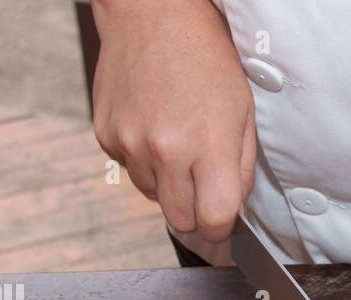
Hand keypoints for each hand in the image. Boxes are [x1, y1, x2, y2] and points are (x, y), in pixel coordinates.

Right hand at [91, 0, 254, 241]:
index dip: (221, 227)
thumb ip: (241, 167)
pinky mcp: (106, 135)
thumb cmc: (205, 57)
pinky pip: (129, 170)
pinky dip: (143, 159)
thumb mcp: (243, 111)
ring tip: (177, 140)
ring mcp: (131, 143)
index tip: (222, 220)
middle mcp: (166, 149)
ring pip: (153, 196)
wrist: (153, 15)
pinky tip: (153, 126)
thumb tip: (233, 208)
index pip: (213, 220)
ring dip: (167, 182)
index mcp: (208, 144)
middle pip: (180, 220)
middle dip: (194, 211)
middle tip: (202, 185)